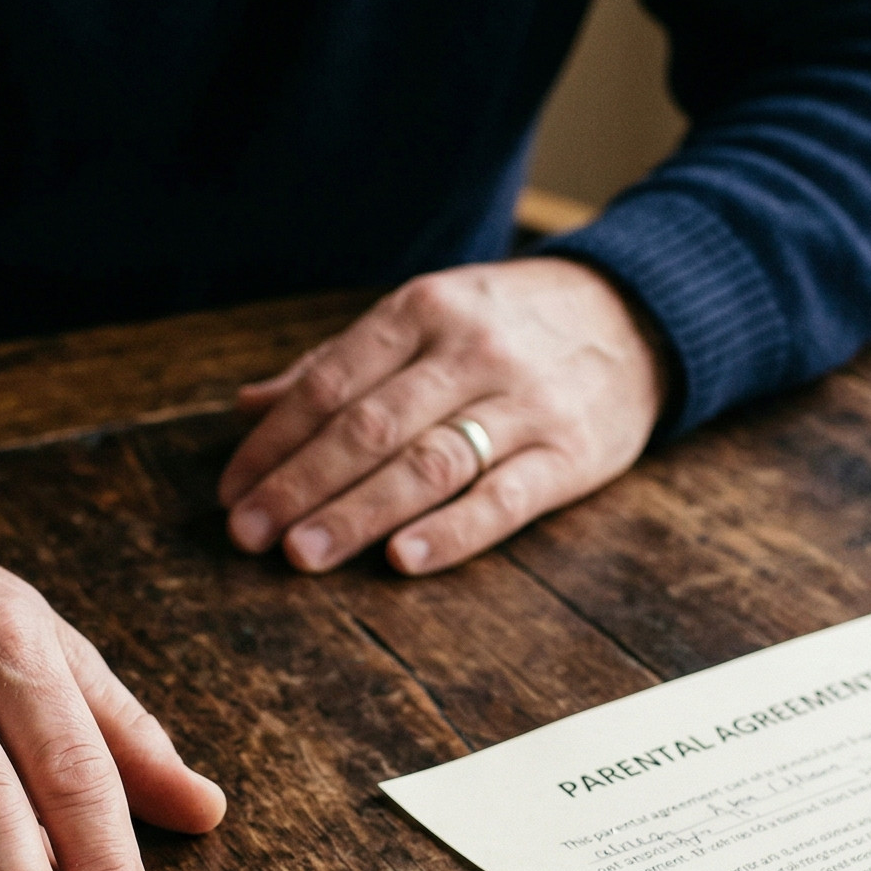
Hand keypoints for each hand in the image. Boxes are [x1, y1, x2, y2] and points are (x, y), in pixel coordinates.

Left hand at [217, 256, 666, 575]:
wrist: (638, 313)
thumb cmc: (508, 323)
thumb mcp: (426, 317)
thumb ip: (339, 363)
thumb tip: (248, 408)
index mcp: (424, 310)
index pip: (332, 382)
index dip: (276, 442)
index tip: (232, 492)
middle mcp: (472, 351)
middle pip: (370, 427)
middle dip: (301, 484)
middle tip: (249, 534)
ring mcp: (526, 404)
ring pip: (428, 464)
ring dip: (358, 513)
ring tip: (302, 555)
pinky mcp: (571, 454)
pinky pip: (504, 499)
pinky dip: (452, 532)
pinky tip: (402, 560)